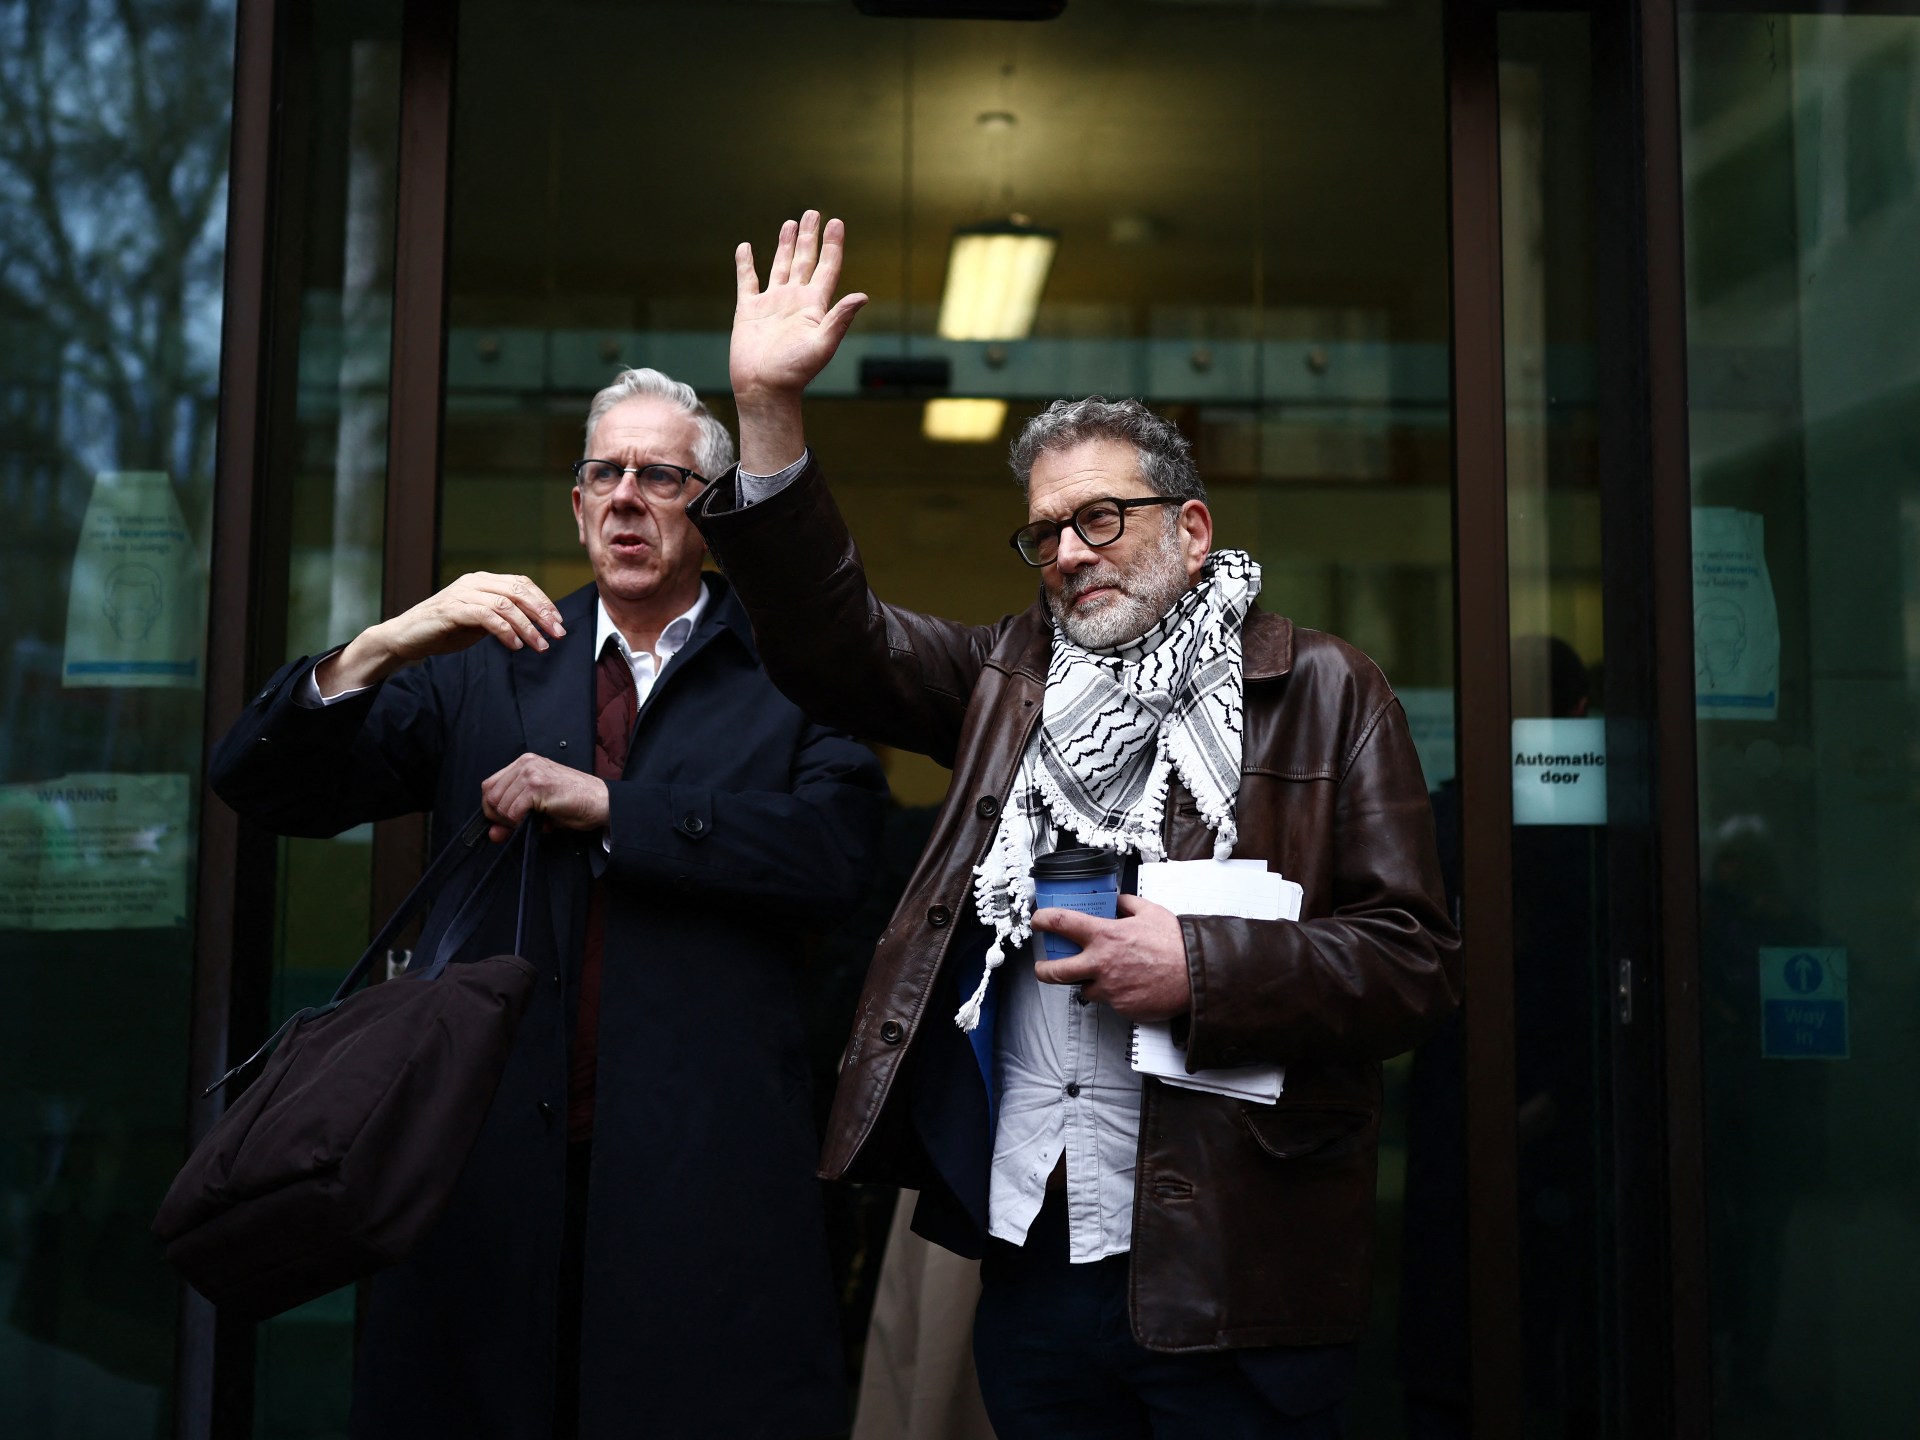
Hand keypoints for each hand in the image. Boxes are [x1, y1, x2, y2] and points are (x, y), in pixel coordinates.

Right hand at [317, 572, 564, 693]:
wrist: (406, 638)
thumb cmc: (444, 631)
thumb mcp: (480, 623)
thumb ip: (502, 617)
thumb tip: (535, 623)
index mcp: (482, 581)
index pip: (522, 584)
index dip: (544, 601)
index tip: (559, 623)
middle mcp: (474, 582)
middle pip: (519, 591)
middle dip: (543, 613)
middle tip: (557, 634)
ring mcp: (462, 594)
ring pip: (506, 604)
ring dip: (527, 626)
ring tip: (539, 645)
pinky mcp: (451, 610)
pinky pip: (487, 616)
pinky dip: (505, 631)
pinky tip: (515, 645)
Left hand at [479, 754, 609, 842]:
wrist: (601, 802)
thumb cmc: (574, 802)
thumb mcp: (537, 807)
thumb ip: (512, 817)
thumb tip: (492, 834)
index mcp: (525, 763)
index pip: (490, 786)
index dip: (494, 809)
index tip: (508, 821)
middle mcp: (525, 763)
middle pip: (490, 797)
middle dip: (502, 819)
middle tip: (524, 823)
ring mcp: (531, 773)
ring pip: (500, 806)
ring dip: (515, 822)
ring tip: (538, 821)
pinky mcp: (537, 786)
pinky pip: (513, 812)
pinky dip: (522, 823)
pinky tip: (541, 821)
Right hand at [731, 211, 867, 471]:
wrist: (764, 389)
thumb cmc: (794, 372)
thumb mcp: (822, 345)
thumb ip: (839, 319)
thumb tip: (862, 296)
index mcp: (814, 306)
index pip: (827, 268)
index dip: (832, 245)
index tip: (836, 222)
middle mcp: (795, 300)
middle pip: (804, 260)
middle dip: (809, 237)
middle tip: (813, 213)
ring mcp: (772, 304)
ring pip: (780, 266)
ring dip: (784, 245)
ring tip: (789, 223)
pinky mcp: (749, 310)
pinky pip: (747, 280)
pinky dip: (745, 263)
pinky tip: (745, 247)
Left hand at [1031, 894, 1192, 1019]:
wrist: (1197, 974)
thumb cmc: (1176, 944)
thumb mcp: (1150, 912)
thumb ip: (1127, 904)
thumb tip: (1116, 900)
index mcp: (1105, 936)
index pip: (1061, 923)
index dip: (1042, 920)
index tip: (1037, 921)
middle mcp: (1102, 964)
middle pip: (1055, 971)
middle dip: (1043, 970)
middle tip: (1042, 967)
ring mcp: (1110, 989)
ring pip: (1085, 989)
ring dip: (1090, 982)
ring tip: (1105, 975)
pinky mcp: (1121, 1007)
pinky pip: (1109, 1001)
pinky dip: (1114, 994)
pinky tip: (1129, 985)